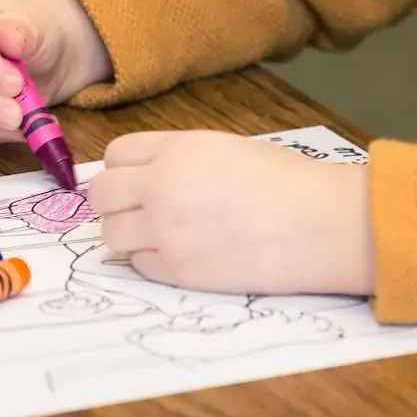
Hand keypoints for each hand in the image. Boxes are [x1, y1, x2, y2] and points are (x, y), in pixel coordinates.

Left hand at [89, 131, 374, 295]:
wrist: (316, 222)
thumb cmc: (285, 181)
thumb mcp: (227, 147)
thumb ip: (180, 157)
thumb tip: (149, 174)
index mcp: (177, 150)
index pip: (115, 154)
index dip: (122, 169)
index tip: (133, 181)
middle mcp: (162, 186)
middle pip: (100, 195)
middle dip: (113, 203)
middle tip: (135, 212)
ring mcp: (167, 229)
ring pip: (111, 235)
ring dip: (127, 236)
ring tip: (157, 236)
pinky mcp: (178, 269)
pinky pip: (140, 265)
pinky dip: (152, 262)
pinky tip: (181, 254)